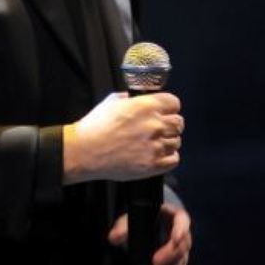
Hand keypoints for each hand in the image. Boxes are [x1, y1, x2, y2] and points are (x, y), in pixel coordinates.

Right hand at [63, 92, 182, 183]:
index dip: (169, 106)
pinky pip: (174, 159)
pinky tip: (157, 154)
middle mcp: (154, 125)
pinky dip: (168, 156)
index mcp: (146, 106)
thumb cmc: (95, 126)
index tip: (165, 110)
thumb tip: (137, 99)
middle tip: (160, 127)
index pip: (174, 103)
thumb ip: (129, 98)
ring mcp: (155, 146)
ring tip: (155, 142)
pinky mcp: (153, 165)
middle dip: (171, 123)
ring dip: (168, 141)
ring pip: (177, 141)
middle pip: (179, 122)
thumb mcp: (111, 101)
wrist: (85, 151)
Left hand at [108, 204, 191, 264]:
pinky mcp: (178, 264)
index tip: (174, 238)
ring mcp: (180, 249)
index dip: (181, 228)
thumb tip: (114, 236)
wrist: (144, 231)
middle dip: (171, 254)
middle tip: (155, 260)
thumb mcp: (131, 219)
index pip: (182, 219)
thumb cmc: (141, 221)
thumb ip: (122, 226)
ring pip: (182, 260)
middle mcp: (179, 232)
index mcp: (171, 215)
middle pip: (183, 243)